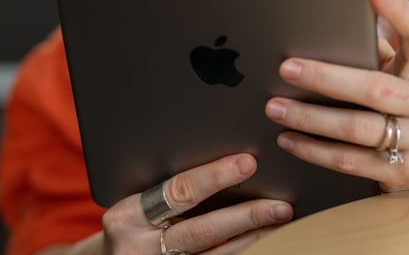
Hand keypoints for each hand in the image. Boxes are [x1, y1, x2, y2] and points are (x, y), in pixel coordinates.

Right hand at [98, 154, 291, 253]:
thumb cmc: (127, 224)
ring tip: (281, 222)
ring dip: (252, 238)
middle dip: (246, 216)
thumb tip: (230, 162)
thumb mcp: (134, 201)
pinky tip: (264, 241)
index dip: (215, 176)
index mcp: (128, 217)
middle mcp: (140, 247)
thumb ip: (169, 187)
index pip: (178, 192)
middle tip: (280, 205)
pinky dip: (240, 251)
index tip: (248, 162)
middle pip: (202, 230)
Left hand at [265, 0, 408, 191]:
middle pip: (375, 87)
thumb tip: (318, 31)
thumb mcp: (400, 74)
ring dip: (310, 119)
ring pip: (358, 128)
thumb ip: (371, 54)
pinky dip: (315, 151)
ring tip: (276, 108)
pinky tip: (290, 141)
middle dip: (324, 78)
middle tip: (286, 69)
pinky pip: (352, 162)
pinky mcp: (408, 174)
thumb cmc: (401, 101)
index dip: (400, 11)